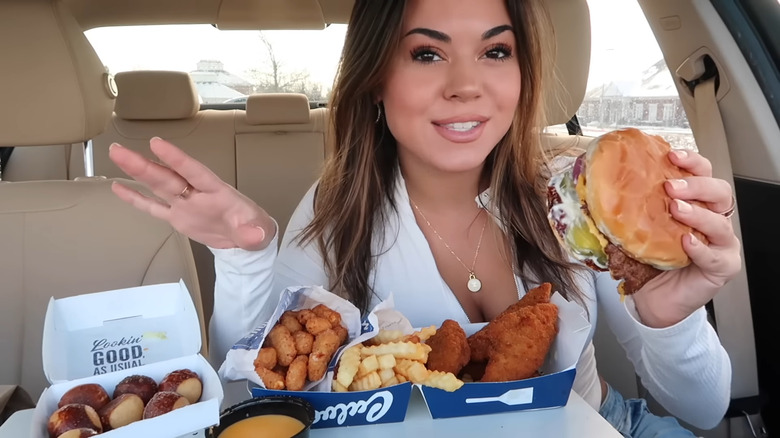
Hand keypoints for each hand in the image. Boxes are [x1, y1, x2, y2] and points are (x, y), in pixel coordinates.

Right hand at [109, 137, 275, 250]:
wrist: (247, 239)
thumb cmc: (254, 228)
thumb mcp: (259, 232)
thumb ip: (254, 232)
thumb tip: (253, 235)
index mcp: (217, 192)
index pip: (195, 172)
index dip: (177, 159)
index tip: (157, 144)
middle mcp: (196, 194)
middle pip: (168, 177)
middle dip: (144, 165)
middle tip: (120, 150)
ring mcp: (185, 204)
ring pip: (157, 186)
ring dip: (137, 172)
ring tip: (116, 155)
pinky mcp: (177, 217)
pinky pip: (153, 207)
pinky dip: (136, 198)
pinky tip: (118, 187)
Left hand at [633, 149, 741, 327]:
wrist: (652, 299)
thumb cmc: (648, 261)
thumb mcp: (635, 229)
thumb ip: (625, 209)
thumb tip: (592, 185)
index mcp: (695, 204)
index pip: (703, 174)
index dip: (692, 162)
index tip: (672, 155)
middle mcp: (714, 220)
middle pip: (720, 192)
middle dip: (697, 185)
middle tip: (671, 187)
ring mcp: (721, 244)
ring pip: (721, 222)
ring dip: (698, 213)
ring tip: (676, 210)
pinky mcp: (722, 267)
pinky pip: (716, 255)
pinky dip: (701, 248)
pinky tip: (686, 242)